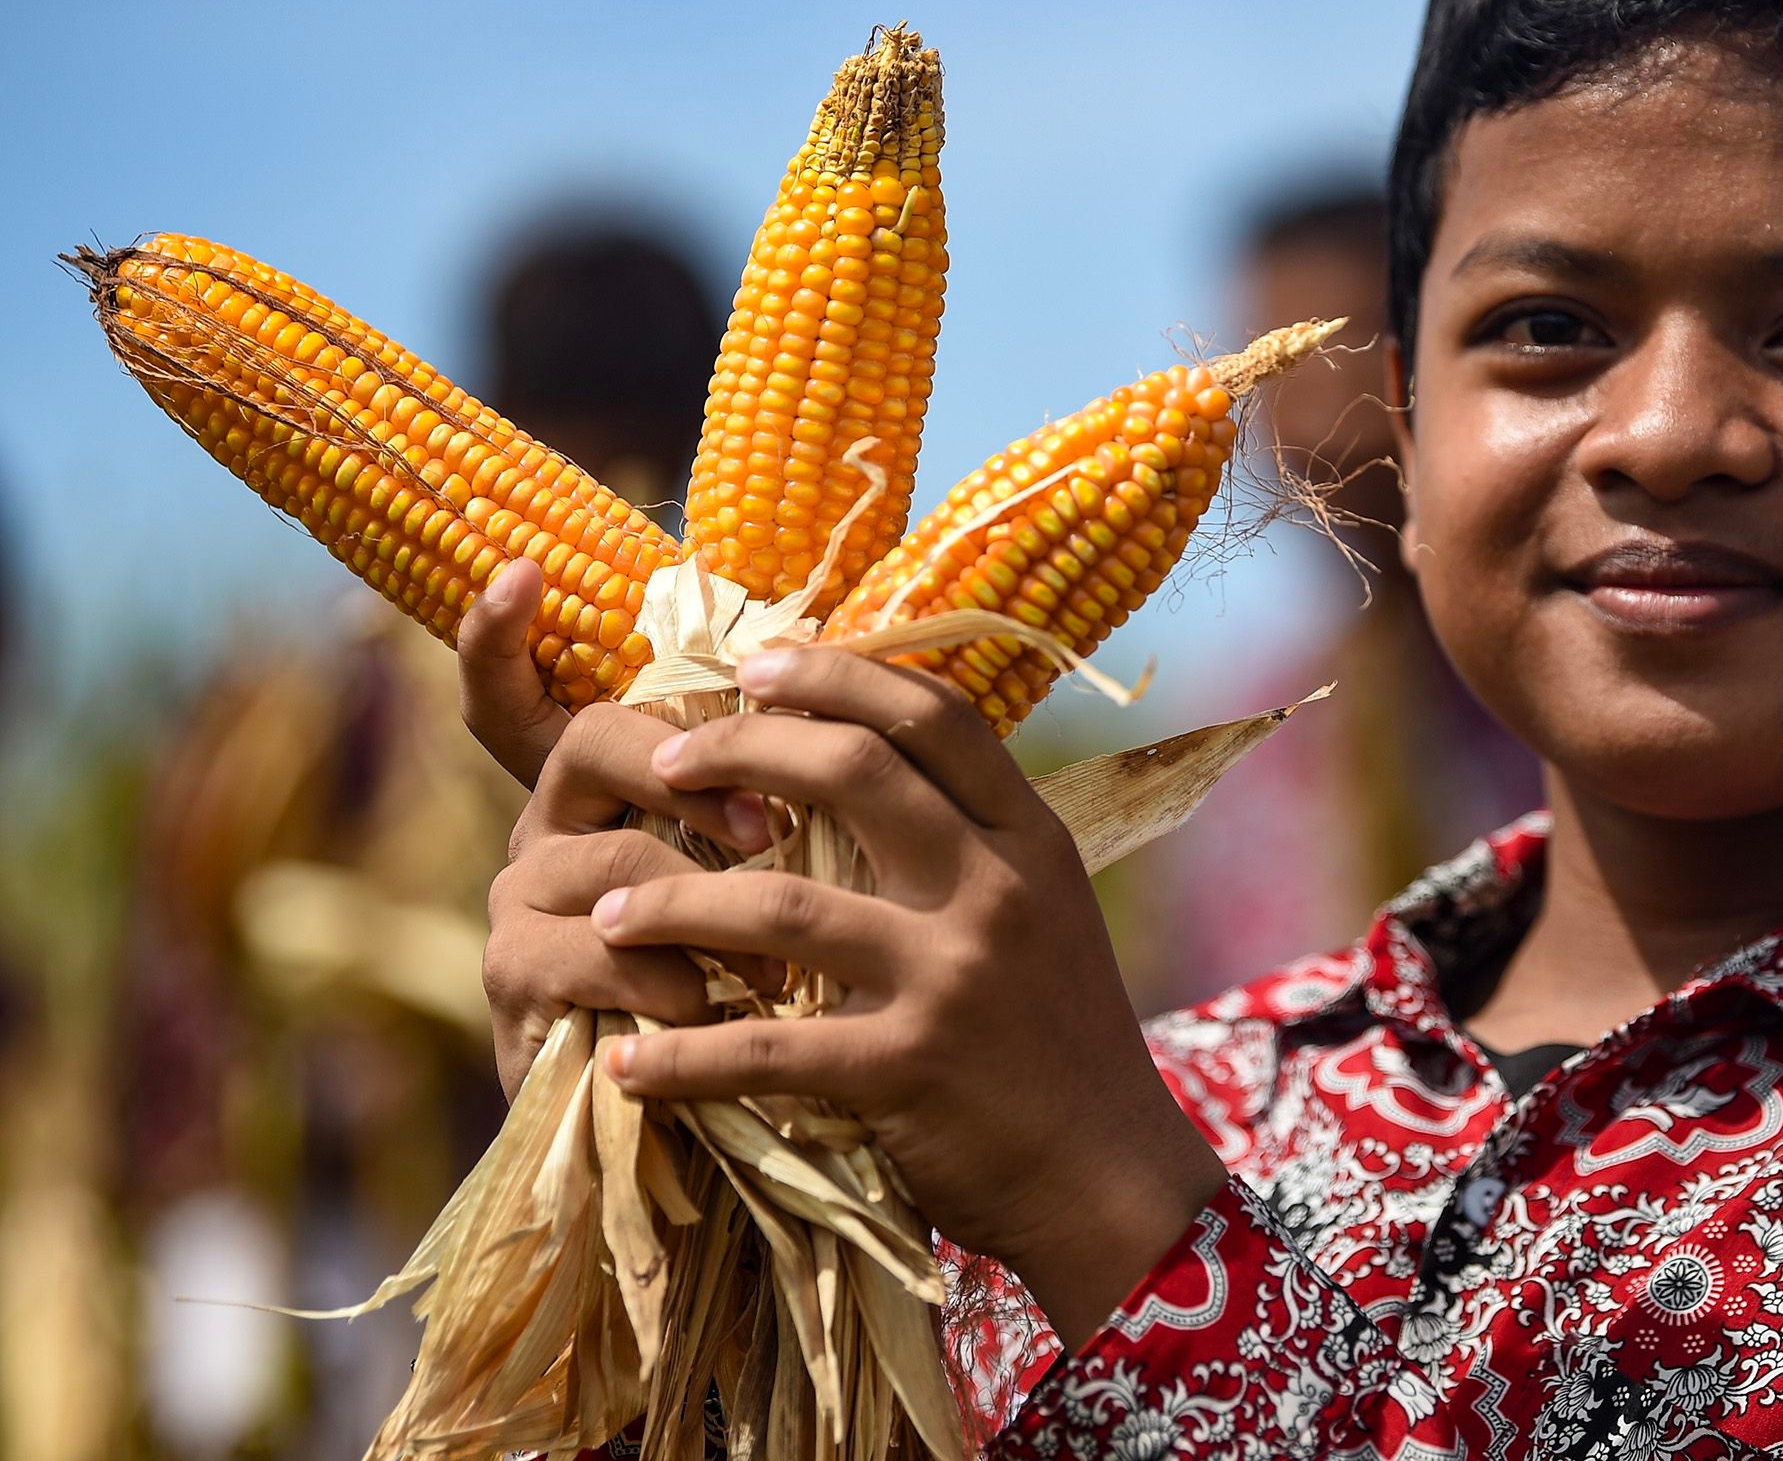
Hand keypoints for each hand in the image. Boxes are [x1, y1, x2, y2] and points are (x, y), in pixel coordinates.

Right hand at [465, 571, 776, 1092]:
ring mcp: (521, 903)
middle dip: (684, 768)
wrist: (715, 1131)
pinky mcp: (515, 984)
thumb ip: (780, 791)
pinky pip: (595, 952)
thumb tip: (853, 682)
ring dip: (708, 907)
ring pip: (609, 857)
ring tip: (779, 963)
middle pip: (590, 744)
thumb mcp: (777, 877)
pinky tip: (722, 1017)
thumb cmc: (760, 986)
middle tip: (769, 826)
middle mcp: (551, 826)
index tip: (519, 572)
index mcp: (612, 785)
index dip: (498, 635)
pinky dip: (673, 986)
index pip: (530, 689)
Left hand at [590, 647, 1228, 1344]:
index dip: (837, 673)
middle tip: (663, 764)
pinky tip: (627, 1063)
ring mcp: (952, 976)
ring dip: (672, 901)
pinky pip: (764, 1050)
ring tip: (606, 912)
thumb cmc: (1063, 1045)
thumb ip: (974, 848)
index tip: (754, 665)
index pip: (935, 714)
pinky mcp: (907, 1068)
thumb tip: (870, 769)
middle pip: (852, 769)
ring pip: (780, 903)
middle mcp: (996, 889)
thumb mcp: (1047, 916)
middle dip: (739, 748)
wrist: (1112, 1180)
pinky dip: (681, 1059)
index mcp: (1031, 840)